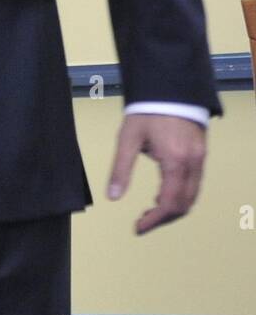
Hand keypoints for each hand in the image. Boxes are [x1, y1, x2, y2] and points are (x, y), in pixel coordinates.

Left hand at [107, 113, 206, 232]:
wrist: (168, 87)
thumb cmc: (146, 112)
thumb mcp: (128, 138)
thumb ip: (121, 168)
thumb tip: (113, 196)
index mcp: (174, 161)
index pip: (169, 203)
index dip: (154, 220)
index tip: (138, 227)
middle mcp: (192, 164)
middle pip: (184, 205)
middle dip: (163, 218)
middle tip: (142, 221)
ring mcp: (200, 159)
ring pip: (192, 196)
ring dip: (173, 208)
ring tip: (150, 210)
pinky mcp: (201, 154)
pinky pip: (195, 184)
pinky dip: (180, 195)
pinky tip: (162, 194)